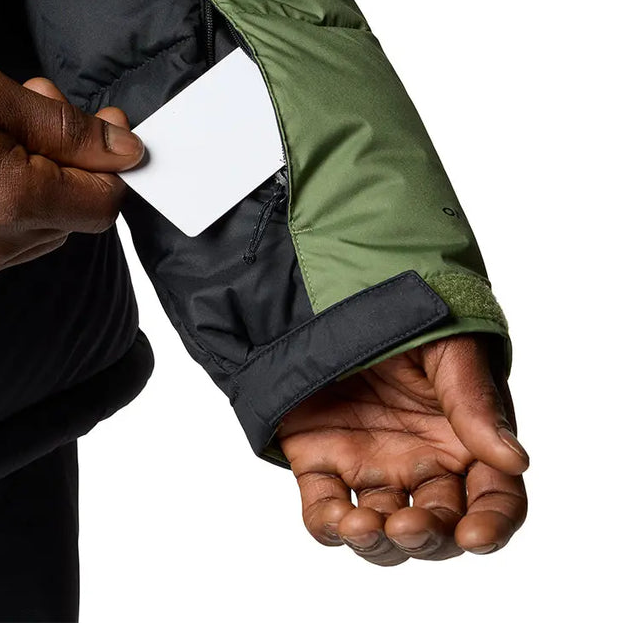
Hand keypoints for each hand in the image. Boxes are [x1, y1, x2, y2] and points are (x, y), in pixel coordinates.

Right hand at [0, 61, 141, 286]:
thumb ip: (67, 128)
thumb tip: (124, 150)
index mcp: (15, 200)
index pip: (103, 203)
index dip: (110, 164)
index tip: (104, 129)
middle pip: (72, 216)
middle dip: (68, 166)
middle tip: (34, 117)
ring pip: (38, 232)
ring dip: (37, 189)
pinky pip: (0, 247)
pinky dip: (3, 213)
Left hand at [276, 333, 527, 565]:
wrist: (343, 292)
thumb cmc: (412, 320)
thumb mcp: (449, 350)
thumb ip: (475, 404)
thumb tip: (515, 460)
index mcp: (465, 442)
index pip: (494, 501)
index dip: (491, 525)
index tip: (475, 536)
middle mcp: (421, 465)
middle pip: (438, 529)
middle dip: (427, 538)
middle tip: (407, 525)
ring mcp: (370, 467)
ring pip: (383, 533)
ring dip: (377, 544)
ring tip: (364, 526)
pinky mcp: (320, 461)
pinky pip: (325, 511)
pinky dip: (330, 527)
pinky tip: (337, 521)